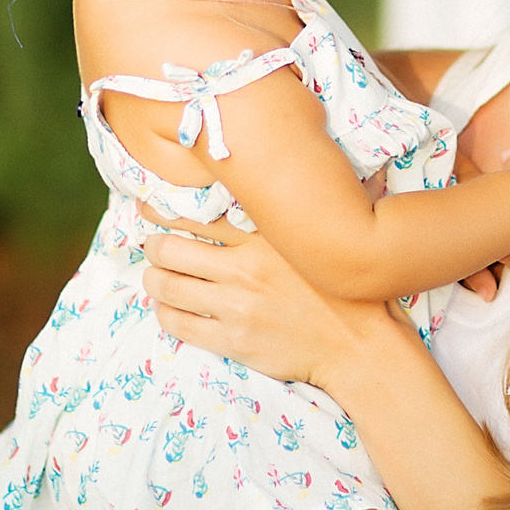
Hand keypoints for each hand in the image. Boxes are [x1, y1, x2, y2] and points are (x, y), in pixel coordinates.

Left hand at [139, 203, 396, 389]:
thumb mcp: (322, 235)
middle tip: (154, 246)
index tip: (149, 206)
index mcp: (266, 235)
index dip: (163, 208)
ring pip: (166, 286)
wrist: (361, 345)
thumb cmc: (347, 287)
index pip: (197, 213)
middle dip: (154, 246)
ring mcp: (237, 306)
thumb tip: (294, 165)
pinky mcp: (234, 340)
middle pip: (170, 248)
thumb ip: (296, 207)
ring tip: (157, 277)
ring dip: (154, 279)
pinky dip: (166, 313)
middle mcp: (245, 267)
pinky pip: (178, 323)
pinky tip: (170, 308)